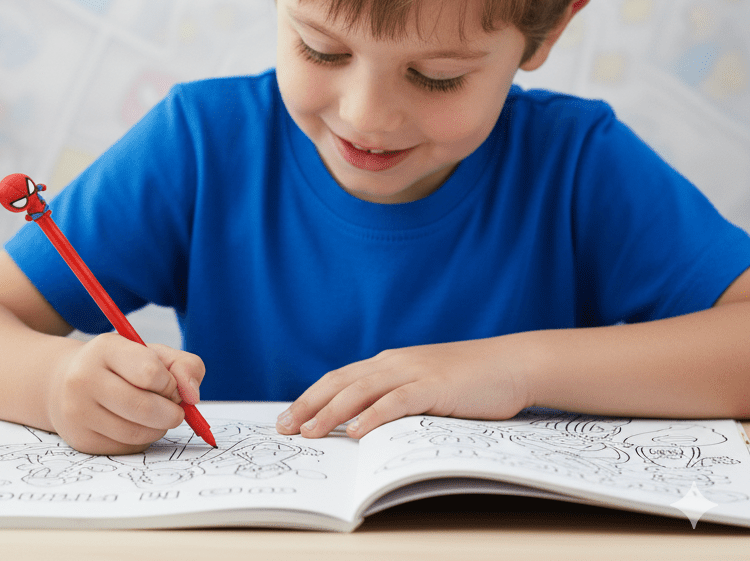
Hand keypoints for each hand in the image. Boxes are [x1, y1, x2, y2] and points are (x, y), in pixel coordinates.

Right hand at [46, 334, 205, 454]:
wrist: (64, 383)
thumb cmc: (119, 366)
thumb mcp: (150, 353)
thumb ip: (183, 365)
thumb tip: (193, 396)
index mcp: (105, 348)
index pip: (150, 372)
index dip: (170, 383)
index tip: (169, 384)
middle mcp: (84, 379)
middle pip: (144, 408)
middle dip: (171, 413)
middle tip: (174, 409)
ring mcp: (78, 412)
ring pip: (137, 433)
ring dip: (158, 428)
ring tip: (155, 416)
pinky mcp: (81, 440)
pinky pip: (126, 448)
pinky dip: (142, 440)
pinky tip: (135, 425)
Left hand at [276, 335, 532, 438]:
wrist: (511, 364)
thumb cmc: (469, 380)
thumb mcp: (423, 385)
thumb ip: (396, 396)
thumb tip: (366, 422)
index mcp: (388, 362)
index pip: (338, 379)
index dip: (310, 397)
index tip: (288, 418)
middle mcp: (393, 363)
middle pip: (340, 383)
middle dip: (309, 405)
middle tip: (284, 428)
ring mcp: (412, 372)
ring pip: (361, 391)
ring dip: (332, 413)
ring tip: (311, 433)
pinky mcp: (433, 386)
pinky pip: (397, 401)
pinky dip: (374, 416)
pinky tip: (357, 431)